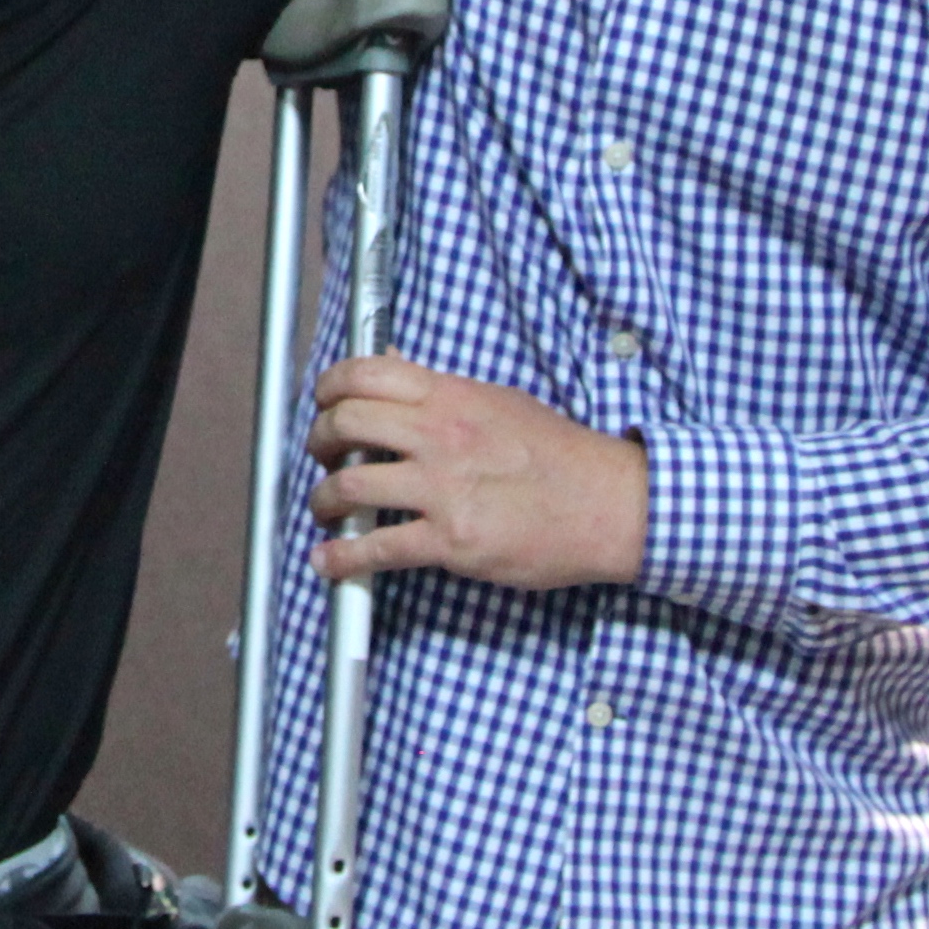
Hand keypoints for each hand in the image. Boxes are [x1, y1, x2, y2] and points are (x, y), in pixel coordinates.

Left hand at [305, 357, 648, 589]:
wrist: (609, 505)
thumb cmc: (562, 457)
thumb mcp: (500, 401)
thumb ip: (442, 389)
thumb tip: (393, 365)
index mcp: (452, 396)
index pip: (366, 373)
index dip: (328, 388)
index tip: (322, 405)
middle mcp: (440, 435)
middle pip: (346, 423)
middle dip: (319, 442)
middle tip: (322, 457)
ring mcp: (444, 488)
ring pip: (350, 486)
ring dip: (323, 502)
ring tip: (326, 511)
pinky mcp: (451, 539)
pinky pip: (377, 548)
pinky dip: (342, 558)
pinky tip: (329, 563)